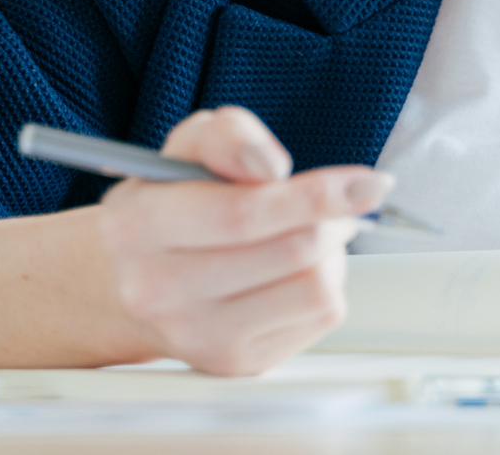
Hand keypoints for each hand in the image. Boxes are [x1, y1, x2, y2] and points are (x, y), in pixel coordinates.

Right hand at [94, 105, 390, 376]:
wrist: (132, 280)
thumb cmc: (169, 204)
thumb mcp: (187, 146)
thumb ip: (229, 137)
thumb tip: (270, 168)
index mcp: (137, 226)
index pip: (243, 213)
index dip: (315, 195)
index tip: (367, 183)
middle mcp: (157, 290)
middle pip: (290, 252)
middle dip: (331, 217)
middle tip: (335, 200)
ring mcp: (196, 335)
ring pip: (314, 289)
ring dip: (331, 251)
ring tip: (306, 232)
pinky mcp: (234, 363)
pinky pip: (318, 318)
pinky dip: (323, 283)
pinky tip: (295, 269)